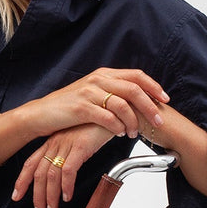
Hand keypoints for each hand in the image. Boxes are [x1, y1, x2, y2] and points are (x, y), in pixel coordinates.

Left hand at [12, 125, 113, 207]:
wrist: (115, 110)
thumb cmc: (98, 127)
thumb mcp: (78, 142)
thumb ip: (69, 156)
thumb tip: (64, 178)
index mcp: (53, 142)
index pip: (31, 163)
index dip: (22, 181)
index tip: (17, 196)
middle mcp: (56, 143)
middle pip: (38, 173)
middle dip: (36, 196)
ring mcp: (67, 144)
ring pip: (51, 175)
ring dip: (50, 196)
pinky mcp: (80, 146)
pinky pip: (68, 170)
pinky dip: (66, 186)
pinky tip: (67, 196)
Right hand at [32, 68, 167, 139]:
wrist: (41, 114)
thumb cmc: (67, 107)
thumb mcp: (91, 93)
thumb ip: (110, 91)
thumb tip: (134, 100)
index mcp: (103, 74)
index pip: (136, 76)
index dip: (154, 87)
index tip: (165, 99)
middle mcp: (98, 79)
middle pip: (134, 89)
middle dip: (150, 106)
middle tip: (159, 120)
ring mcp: (89, 93)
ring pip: (123, 105)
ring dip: (133, 121)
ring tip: (135, 132)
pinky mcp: (81, 108)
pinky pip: (107, 117)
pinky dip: (117, 126)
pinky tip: (120, 133)